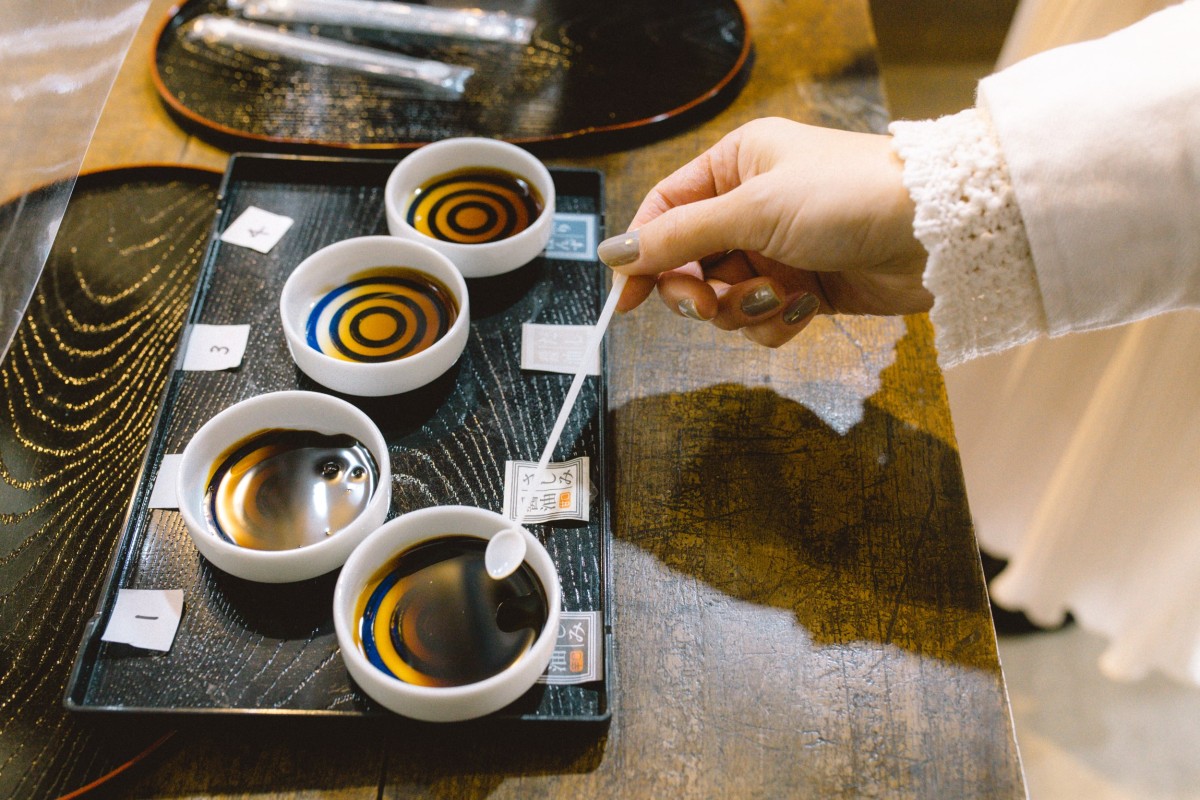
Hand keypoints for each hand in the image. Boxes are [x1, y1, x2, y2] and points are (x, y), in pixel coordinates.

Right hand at [598, 117, 931, 346]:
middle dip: (697, 292)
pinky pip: (765, 319)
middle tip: (707, 306)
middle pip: (690, 263)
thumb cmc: (851, 196)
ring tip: (780, 296)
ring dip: (745, 308)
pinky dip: (779, 321)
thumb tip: (615, 252)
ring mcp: (780, 250)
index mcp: (737, 165)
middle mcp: (754, 206)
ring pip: (727, 299)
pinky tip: (807, 307)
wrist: (936, 233)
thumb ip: (679, 236)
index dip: (642, 256)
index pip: (666, 212)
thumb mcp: (752, 209)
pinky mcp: (806, 289)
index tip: (626, 299)